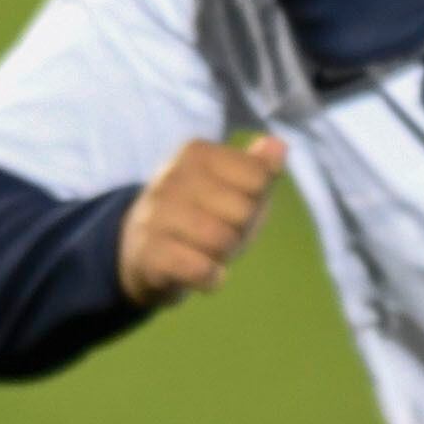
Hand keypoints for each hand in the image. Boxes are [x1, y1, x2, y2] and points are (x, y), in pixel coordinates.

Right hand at [119, 135, 286, 305]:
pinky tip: (204, 273)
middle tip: (218, 231)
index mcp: (196, 153)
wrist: (143, 250)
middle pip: (243, 210)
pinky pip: (200, 269)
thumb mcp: (235, 188)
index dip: (254, 200)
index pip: (258, 177)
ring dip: (224, 254)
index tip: (231, 205)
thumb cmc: (202, 214)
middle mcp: (170, 177)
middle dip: (240, 230)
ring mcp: (155, 214)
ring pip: (221, 239)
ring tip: (207, 250)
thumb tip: (280, 145)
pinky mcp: (149, 253)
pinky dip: (211, 278)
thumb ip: (260, 168)